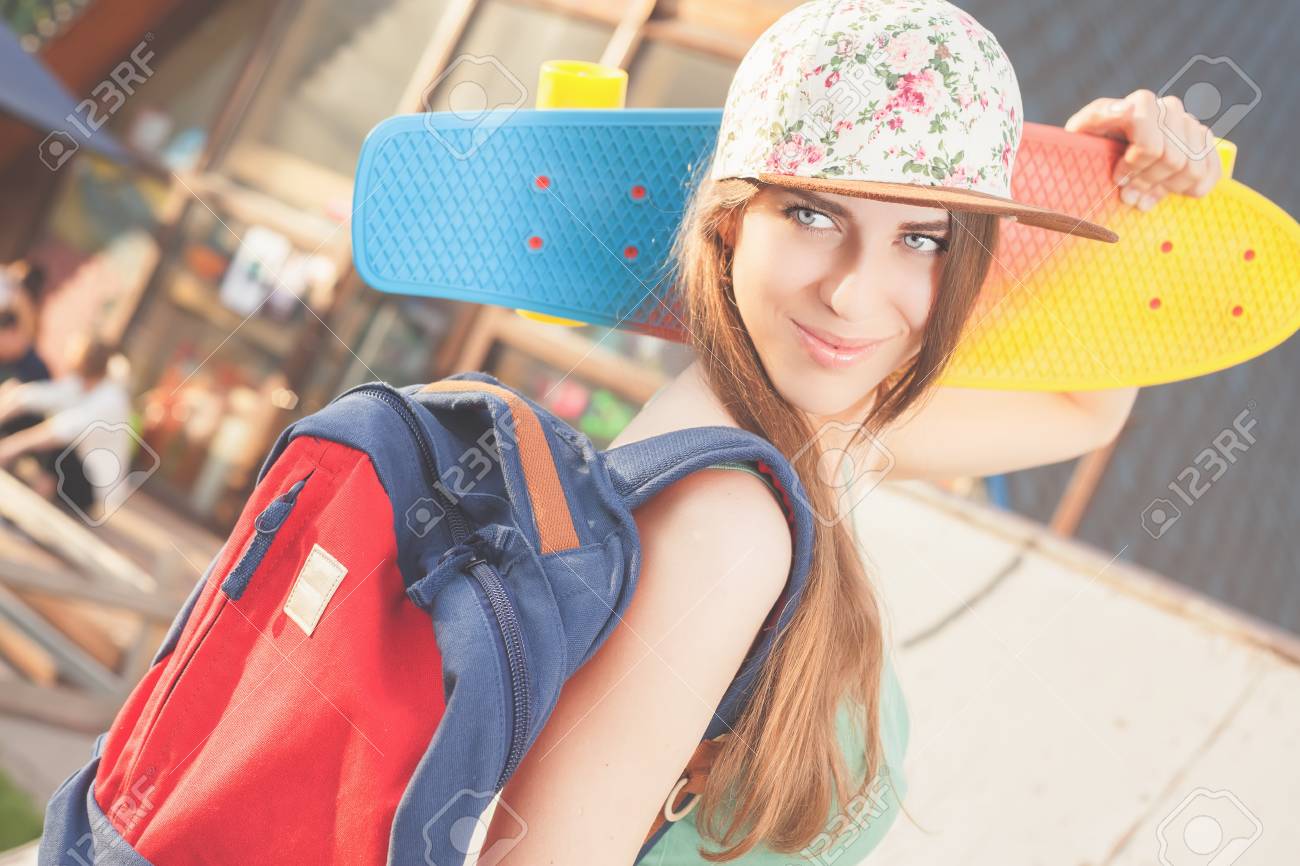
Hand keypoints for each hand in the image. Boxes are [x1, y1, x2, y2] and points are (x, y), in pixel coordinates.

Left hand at [1064, 89, 1222, 210]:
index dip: (1134, 168)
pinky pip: (1212, 170)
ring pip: (1193, 168)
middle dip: (1147, 183)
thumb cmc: (1091, 141)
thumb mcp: (1082, 128)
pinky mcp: (1203, 142)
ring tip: (1144, 196)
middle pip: (1173, 160)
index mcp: (1143, 103)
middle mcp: (1170, 109)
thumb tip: (1125, 109)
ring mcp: (1189, 125)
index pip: (1152, 146)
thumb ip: (1098, 116)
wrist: (1104, 147)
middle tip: (1128, 195)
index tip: (1118, 179)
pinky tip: (1172, 193)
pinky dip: (1194, 188)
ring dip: (1167, 189)